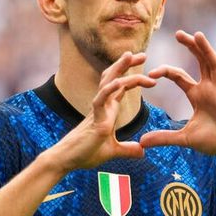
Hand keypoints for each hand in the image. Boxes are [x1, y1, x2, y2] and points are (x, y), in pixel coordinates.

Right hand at [51, 52, 156, 170]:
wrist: (67, 161)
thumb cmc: (85, 153)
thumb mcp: (112, 151)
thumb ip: (128, 150)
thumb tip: (142, 152)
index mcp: (108, 110)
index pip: (121, 87)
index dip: (133, 77)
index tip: (148, 70)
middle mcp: (102, 106)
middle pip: (114, 78)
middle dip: (128, 65)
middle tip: (143, 54)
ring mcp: (97, 111)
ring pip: (108, 83)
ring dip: (119, 69)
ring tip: (130, 55)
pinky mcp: (94, 121)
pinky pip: (100, 101)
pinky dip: (109, 90)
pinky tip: (118, 81)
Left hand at [140, 30, 215, 158]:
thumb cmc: (213, 141)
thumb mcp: (184, 138)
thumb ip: (164, 138)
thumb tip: (142, 142)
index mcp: (197, 94)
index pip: (179, 76)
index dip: (166, 71)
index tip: (151, 73)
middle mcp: (210, 88)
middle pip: (199, 61)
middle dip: (190, 47)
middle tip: (178, 33)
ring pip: (213, 65)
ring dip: (206, 50)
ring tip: (198, 35)